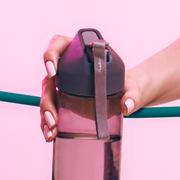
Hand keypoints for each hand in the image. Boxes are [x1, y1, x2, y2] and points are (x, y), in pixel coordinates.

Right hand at [38, 34, 152, 141]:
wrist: (129, 95)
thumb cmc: (129, 84)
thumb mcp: (134, 87)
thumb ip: (133, 95)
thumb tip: (126, 106)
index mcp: (81, 52)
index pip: (59, 44)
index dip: (50, 55)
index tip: (53, 72)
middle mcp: (67, 66)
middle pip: (49, 78)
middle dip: (47, 99)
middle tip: (53, 117)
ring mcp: (64, 84)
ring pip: (47, 96)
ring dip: (45, 114)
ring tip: (50, 131)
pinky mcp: (64, 100)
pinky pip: (51, 109)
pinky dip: (48, 123)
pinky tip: (50, 135)